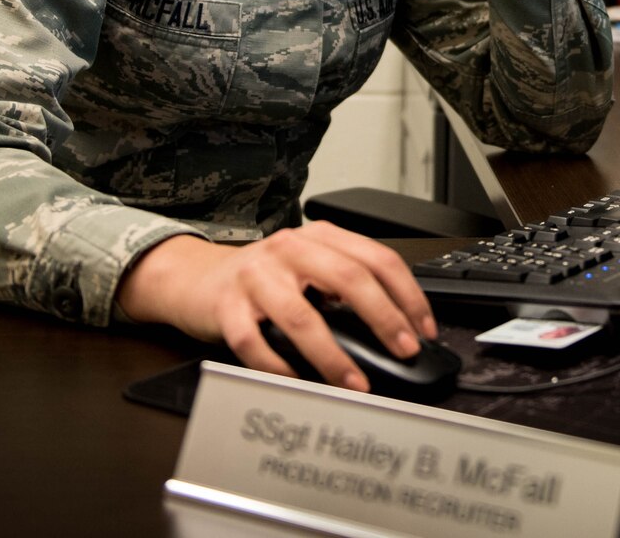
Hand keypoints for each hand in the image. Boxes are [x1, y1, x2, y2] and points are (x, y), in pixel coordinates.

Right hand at [116, 224, 437, 391]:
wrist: (196, 278)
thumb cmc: (264, 278)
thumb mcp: (310, 268)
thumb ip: (348, 285)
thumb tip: (398, 328)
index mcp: (319, 237)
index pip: (376, 258)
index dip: (407, 294)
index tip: (423, 328)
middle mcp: (289, 249)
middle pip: (347, 278)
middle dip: (383, 318)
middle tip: (403, 349)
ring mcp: (256, 276)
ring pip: (301, 315)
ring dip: (334, 355)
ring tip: (355, 382)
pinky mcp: (226, 306)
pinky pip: (254, 342)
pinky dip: (278, 366)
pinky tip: (297, 382)